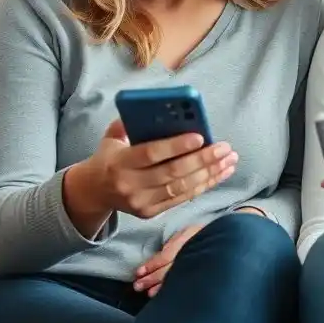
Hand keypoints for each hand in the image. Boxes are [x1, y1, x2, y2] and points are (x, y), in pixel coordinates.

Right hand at [75, 119, 237, 219]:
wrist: (94, 191)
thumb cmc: (110, 156)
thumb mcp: (112, 137)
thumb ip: (130, 123)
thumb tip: (160, 109)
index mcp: (119, 163)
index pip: (151, 153)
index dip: (177, 145)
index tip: (201, 136)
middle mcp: (130, 185)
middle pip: (172, 173)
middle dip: (203, 160)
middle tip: (225, 148)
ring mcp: (141, 202)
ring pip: (182, 188)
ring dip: (210, 174)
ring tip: (229, 161)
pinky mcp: (151, 213)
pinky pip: (182, 198)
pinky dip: (204, 185)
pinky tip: (220, 174)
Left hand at [134, 223, 204, 296]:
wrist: (219, 242)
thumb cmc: (197, 236)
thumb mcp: (185, 233)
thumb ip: (172, 244)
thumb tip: (158, 256)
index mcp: (185, 243)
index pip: (165, 257)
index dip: (152, 265)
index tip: (139, 272)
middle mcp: (190, 256)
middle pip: (167, 271)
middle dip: (151, 279)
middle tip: (137, 286)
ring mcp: (195, 267)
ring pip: (174, 280)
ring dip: (159, 287)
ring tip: (147, 293)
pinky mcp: (198, 275)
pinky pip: (183, 284)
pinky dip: (171, 290)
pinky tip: (162, 296)